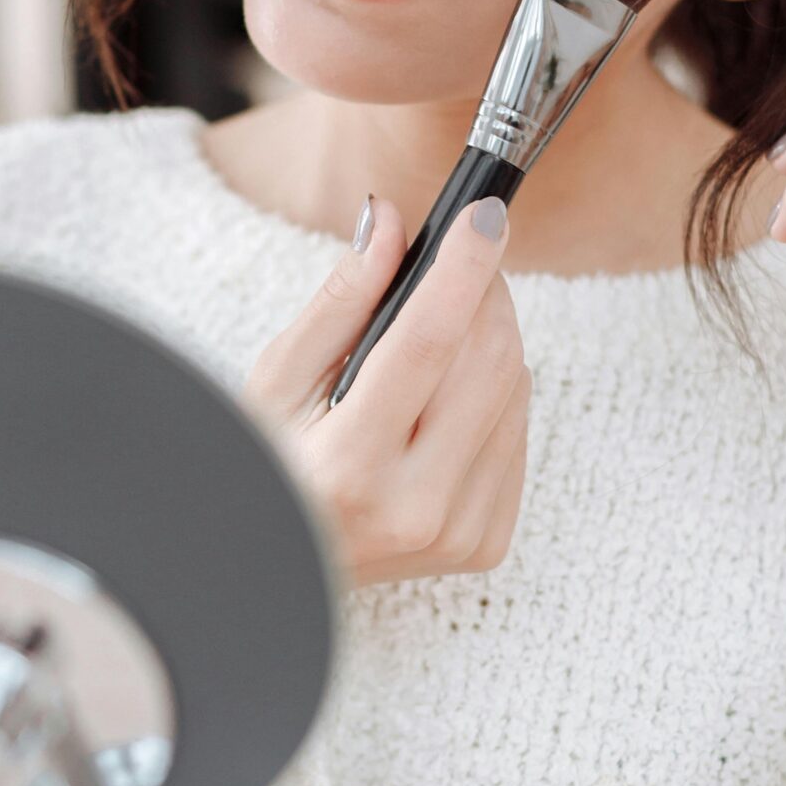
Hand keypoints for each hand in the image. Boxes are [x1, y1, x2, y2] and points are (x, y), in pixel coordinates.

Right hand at [240, 194, 531, 588]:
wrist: (276, 571)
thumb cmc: (266, 469)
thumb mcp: (276, 383)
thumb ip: (339, 301)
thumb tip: (389, 222)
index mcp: (349, 467)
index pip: (428, 342)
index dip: (463, 267)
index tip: (483, 214)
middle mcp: (413, 508)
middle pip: (488, 360)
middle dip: (483, 291)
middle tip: (459, 260)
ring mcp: (457, 533)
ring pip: (515, 390)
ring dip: (492, 339)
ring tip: (443, 332)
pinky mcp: (486, 543)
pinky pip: (519, 433)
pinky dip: (496, 394)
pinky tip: (449, 395)